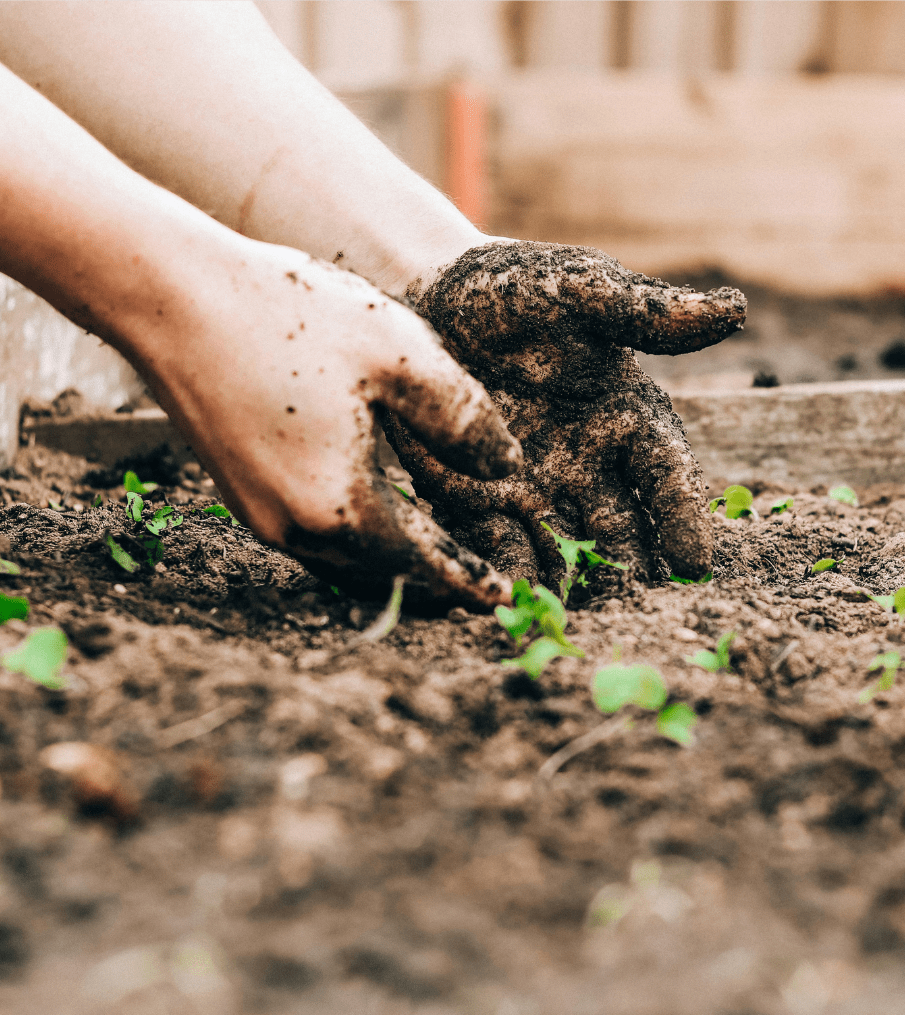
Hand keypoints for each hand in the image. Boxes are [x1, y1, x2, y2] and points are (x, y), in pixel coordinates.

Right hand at [131, 240, 521, 607]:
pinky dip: (357, 541)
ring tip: (436, 557)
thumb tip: (506, 468)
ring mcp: (260, 515)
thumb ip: (463, 419)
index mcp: (341, 506)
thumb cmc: (289, 316)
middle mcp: (295, 528)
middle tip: (477, 586)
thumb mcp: (400, 355)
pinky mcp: (240, 493)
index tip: (504, 599)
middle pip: (383, 575)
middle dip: (434, 583)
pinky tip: (377, 516)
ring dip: (394, 565)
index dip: (469, 581)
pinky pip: (314, 538)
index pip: (424, 564)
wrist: (171, 296)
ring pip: (345, 562)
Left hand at [381, 241, 745, 588]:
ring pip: (567, 549)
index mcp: (626, 417)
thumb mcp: (579, 291)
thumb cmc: (515, 289)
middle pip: (622, 529)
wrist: (430, 297)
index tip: (696, 563)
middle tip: (642, 613)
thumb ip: (644, 312)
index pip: (665, 474)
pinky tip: (514, 603)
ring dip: (576, 586)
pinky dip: (510, 574)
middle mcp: (589, 463)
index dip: (683, 516)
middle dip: (633, 571)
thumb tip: (734, 310)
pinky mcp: (480, 500)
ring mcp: (536, 488)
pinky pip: (500, 546)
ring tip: (581, 623)